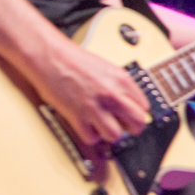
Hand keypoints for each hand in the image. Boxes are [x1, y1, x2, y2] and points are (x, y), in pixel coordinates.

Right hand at [35, 42, 151, 151]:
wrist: (51, 56)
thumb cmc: (74, 60)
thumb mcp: (107, 68)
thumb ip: (120, 86)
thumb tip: (129, 104)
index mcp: (122, 80)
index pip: (144, 107)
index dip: (136, 113)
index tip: (129, 115)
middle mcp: (112, 94)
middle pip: (138, 123)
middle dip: (131, 128)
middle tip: (122, 125)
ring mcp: (95, 106)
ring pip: (116, 135)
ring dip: (109, 133)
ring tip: (101, 125)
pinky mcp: (78, 116)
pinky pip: (92, 138)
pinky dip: (89, 134)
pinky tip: (86, 124)